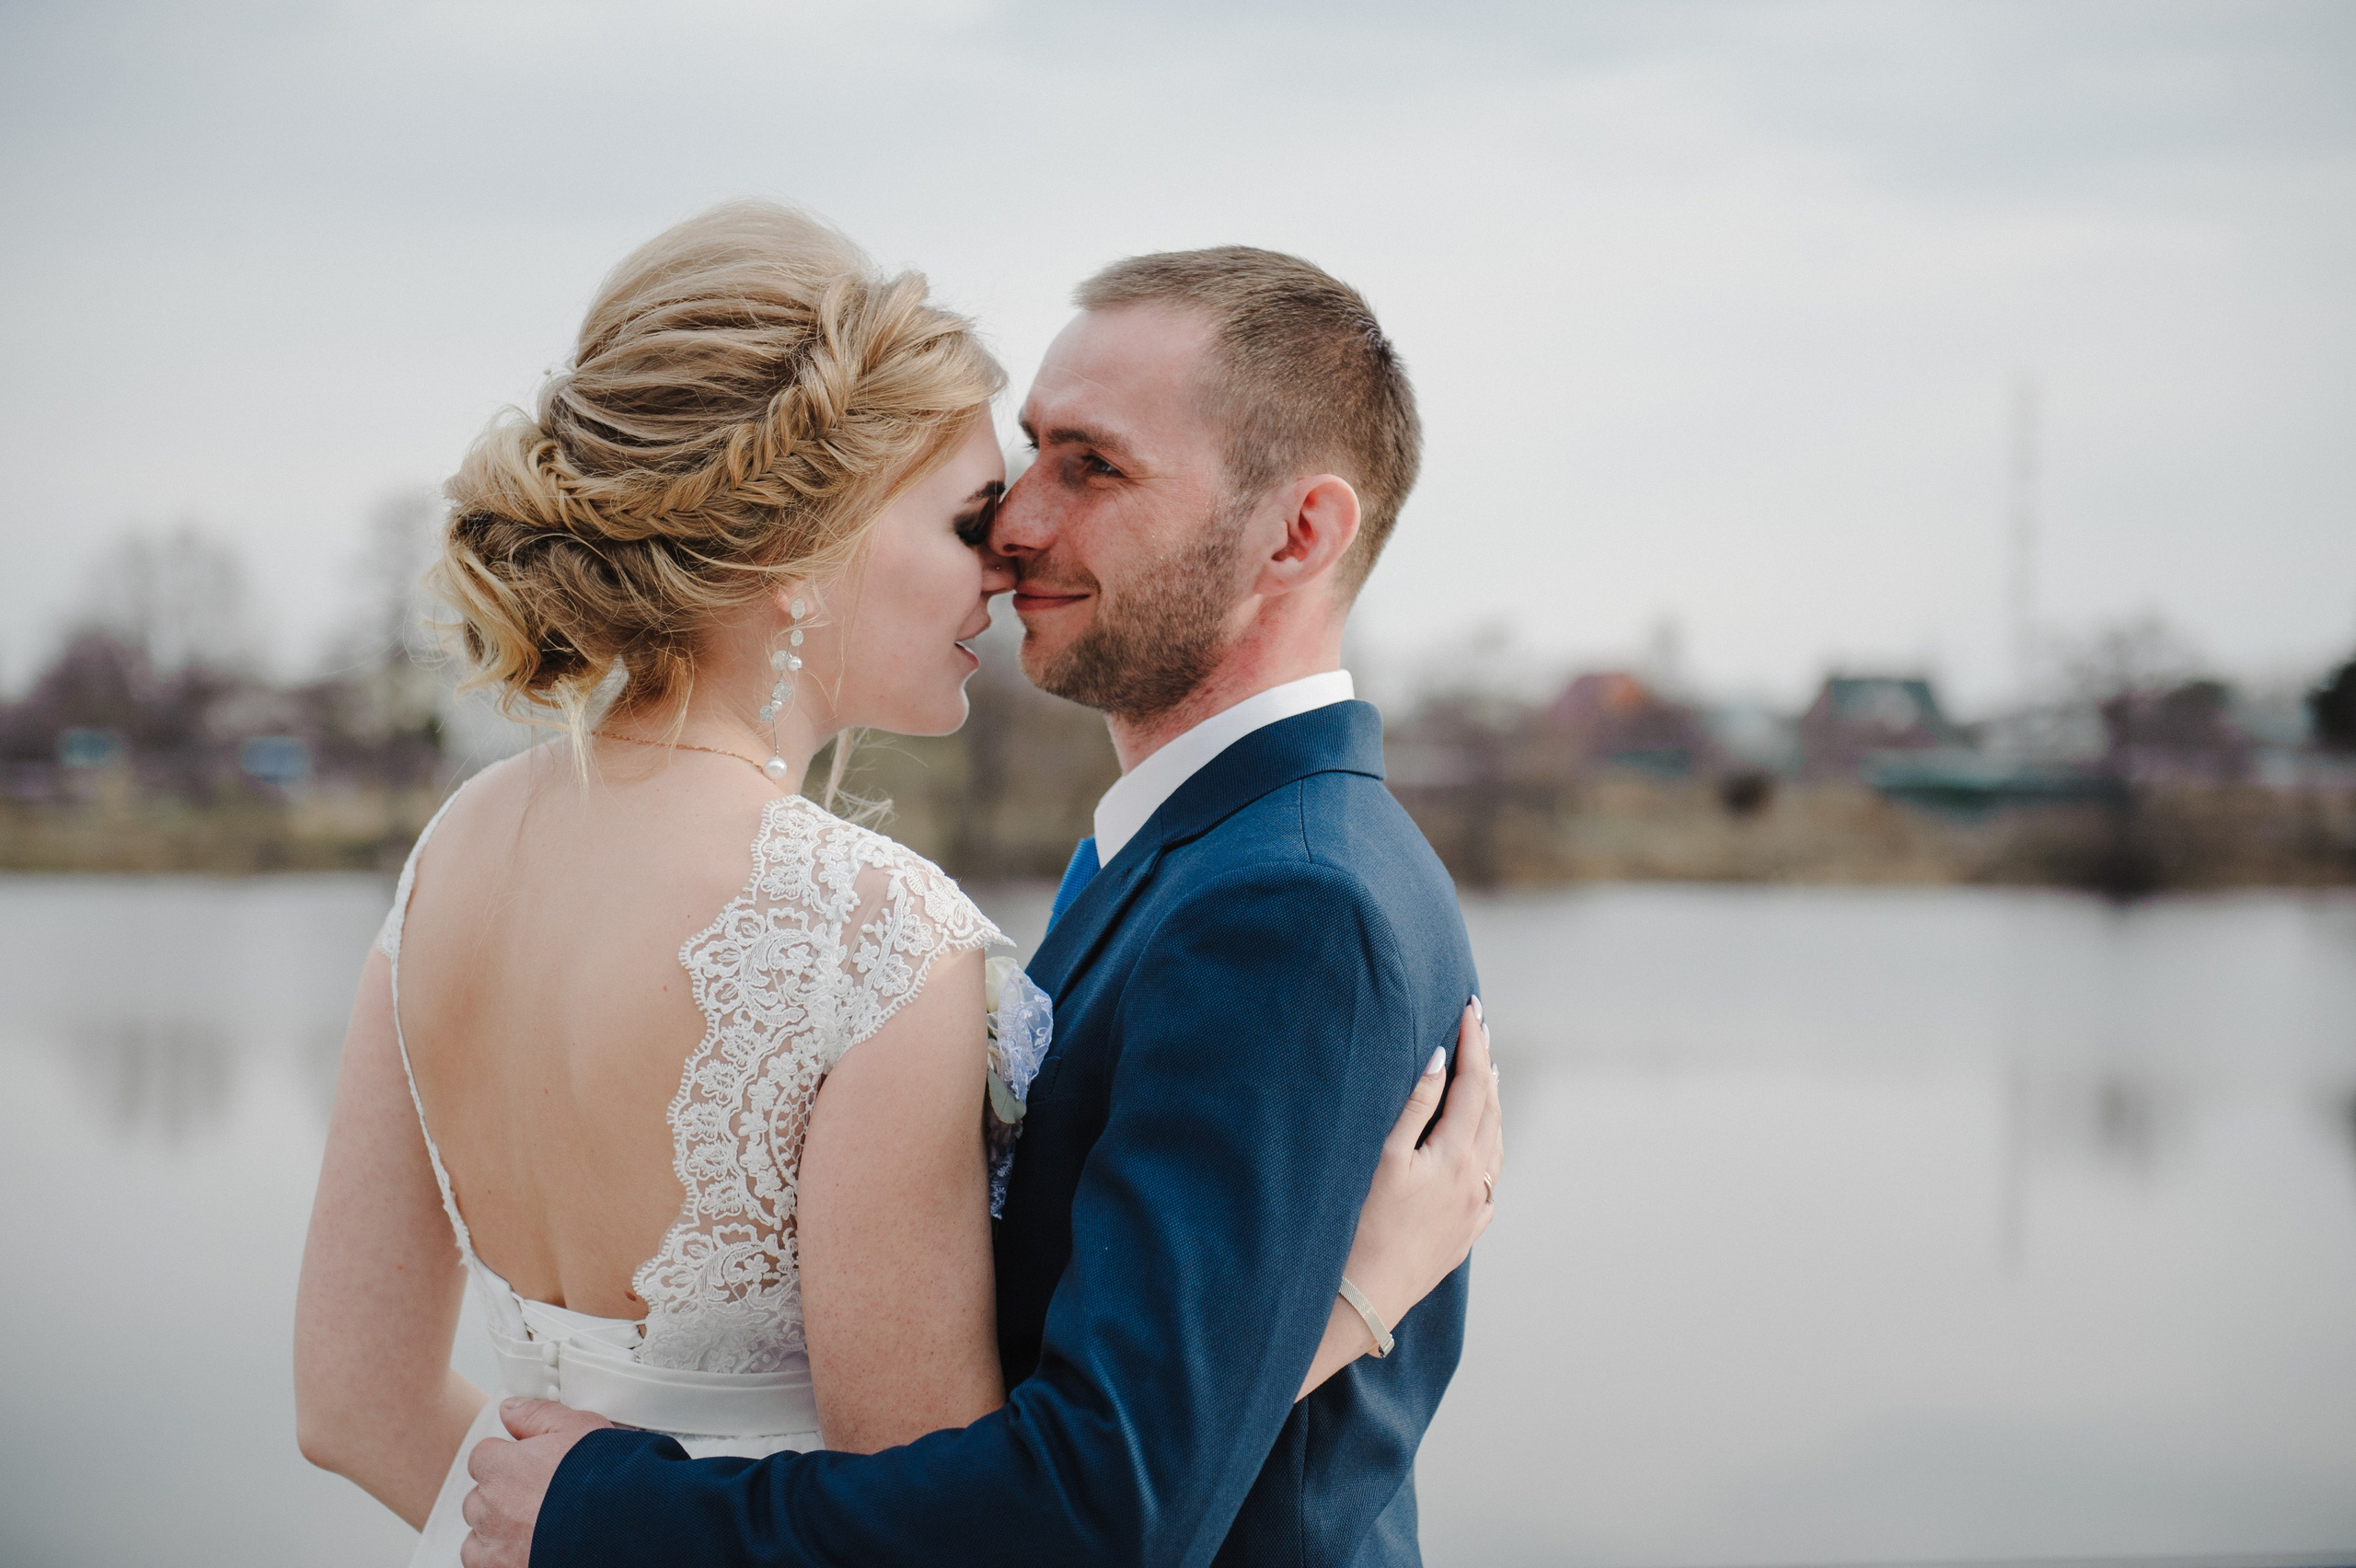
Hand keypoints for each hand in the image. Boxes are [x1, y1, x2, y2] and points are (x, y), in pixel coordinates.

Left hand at [458, 1398, 612, 1567]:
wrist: (624, 1528)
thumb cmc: (604, 1478)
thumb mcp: (578, 1427)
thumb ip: (537, 1415)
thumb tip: (510, 1408)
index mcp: (502, 1467)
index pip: (484, 1456)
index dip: (510, 1459)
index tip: (532, 1465)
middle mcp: (490, 1508)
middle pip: (480, 1496)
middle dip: (504, 1495)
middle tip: (541, 1496)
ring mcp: (495, 1545)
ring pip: (479, 1533)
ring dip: (499, 1528)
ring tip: (536, 1525)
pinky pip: (482, 1562)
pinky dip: (498, 1557)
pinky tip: (528, 1548)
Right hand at [1340, 999, 1502, 1340]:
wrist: (1363, 1301)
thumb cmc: (1360, 1228)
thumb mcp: (1382, 1158)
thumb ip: (1414, 1106)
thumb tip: (1440, 1059)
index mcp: (1456, 1158)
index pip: (1473, 1085)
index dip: (1472, 1042)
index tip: (1470, 1008)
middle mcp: (1475, 1183)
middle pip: (1489, 1111)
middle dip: (1484, 1066)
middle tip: (1477, 1029)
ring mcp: (1474, 1211)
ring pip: (1494, 1146)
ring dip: (1490, 1106)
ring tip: (1485, 1077)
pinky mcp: (1465, 1234)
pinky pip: (1488, 1180)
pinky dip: (1487, 1148)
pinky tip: (1478, 1147)